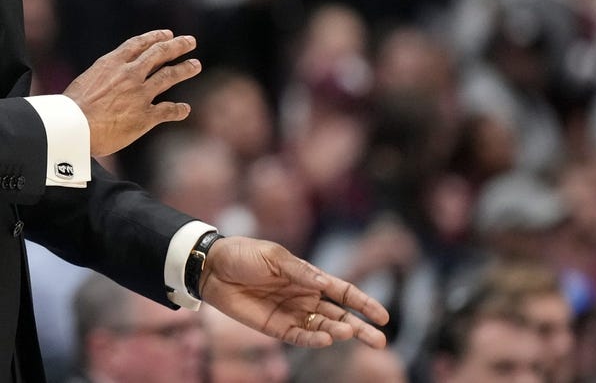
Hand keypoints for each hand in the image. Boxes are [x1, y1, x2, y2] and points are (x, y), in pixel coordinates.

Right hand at [64, 29, 199, 156]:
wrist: (74, 127)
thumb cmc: (72, 107)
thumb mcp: (86, 81)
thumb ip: (103, 77)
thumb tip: (108, 81)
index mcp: (112, 63)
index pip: (138, 44)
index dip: (155, 37)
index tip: (168, 34)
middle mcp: (130, 74)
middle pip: (159, 54)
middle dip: (177, 46)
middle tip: (190, 42)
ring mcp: (139, 94)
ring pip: (169, 76)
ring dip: (184, 69)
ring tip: (195, 65)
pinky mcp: (145, 116)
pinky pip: (167, 110)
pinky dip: (178, 110)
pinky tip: (185, 109)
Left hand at [201, 236, 389, 349]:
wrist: (213, 267)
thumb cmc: (243, 254)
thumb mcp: (273, 257)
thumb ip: (300, 271)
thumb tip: (326, 283)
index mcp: (308, 277)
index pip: (343, 292)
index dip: (363, 303)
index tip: (383, 316)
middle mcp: (305, 297)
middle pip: (339, 315)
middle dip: (360, 327)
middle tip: (380, 340)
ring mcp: (292, 314)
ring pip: (323, 328)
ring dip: (337, 332)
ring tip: (348, 333)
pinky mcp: (276, 328)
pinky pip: (299, 337)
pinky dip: (313, 340)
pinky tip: (325, 340)